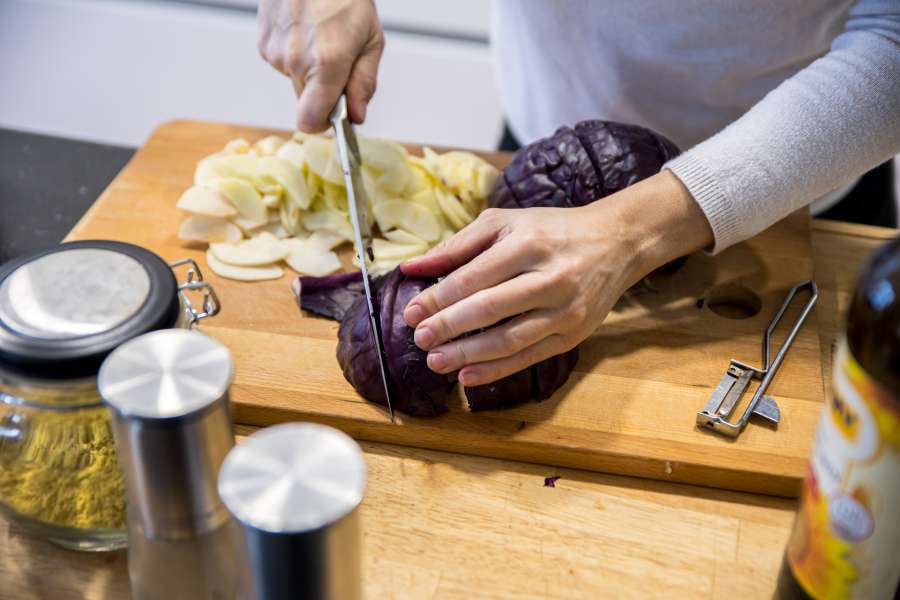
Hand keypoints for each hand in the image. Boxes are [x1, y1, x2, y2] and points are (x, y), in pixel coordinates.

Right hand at [258, 0, 383, 131]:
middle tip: (337, 63)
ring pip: (295, 81)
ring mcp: (276, 52)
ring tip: (321, 38)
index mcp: (327, 62)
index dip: (323, 123)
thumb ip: (364, 82)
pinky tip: (305, 31)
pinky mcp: (264, 43)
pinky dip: (295, 54)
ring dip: (309, 70)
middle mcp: (296, 60)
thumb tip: (356, 115)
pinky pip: (283, 64)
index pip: (310, 120)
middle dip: (322, 92)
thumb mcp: (371, 39)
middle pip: (306, 102)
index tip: (334, 115)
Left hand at [400, 171, 712, 386]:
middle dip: (449, 327)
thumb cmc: (551, 231)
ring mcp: (565, 310)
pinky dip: (496, 369)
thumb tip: (412, 268)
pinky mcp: (573, 335)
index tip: (410, 313)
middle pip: (490, 309)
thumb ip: (457, 245)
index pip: (475, 277)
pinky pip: (530, 356)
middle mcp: (550, 277)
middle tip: (419, 339)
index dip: (439, 298)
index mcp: (528, 244)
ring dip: (468, 354)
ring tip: (435, 361)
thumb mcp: (504, 223)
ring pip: (509, 339)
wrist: (615, 243)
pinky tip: (468, 375)